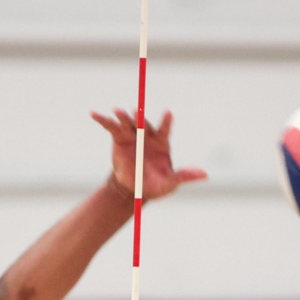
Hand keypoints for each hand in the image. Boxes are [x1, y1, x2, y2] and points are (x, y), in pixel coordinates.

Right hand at [91, 108, 207, 200]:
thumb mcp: (170, 183)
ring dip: (123, 116)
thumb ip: (184, 176)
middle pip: (145, 124)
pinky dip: (102, 119)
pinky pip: (110, 126)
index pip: (166, 130)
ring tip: (118, 111)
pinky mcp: (118, 137)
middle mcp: (148, 135)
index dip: (167, 121)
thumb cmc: (155, 184)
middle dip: (141, 118)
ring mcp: (133, 135)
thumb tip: (205, 175)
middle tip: (138, 113)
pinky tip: (93, 113)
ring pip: (128, 122)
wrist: (134, 188)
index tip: (168, 113)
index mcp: (162, 143)